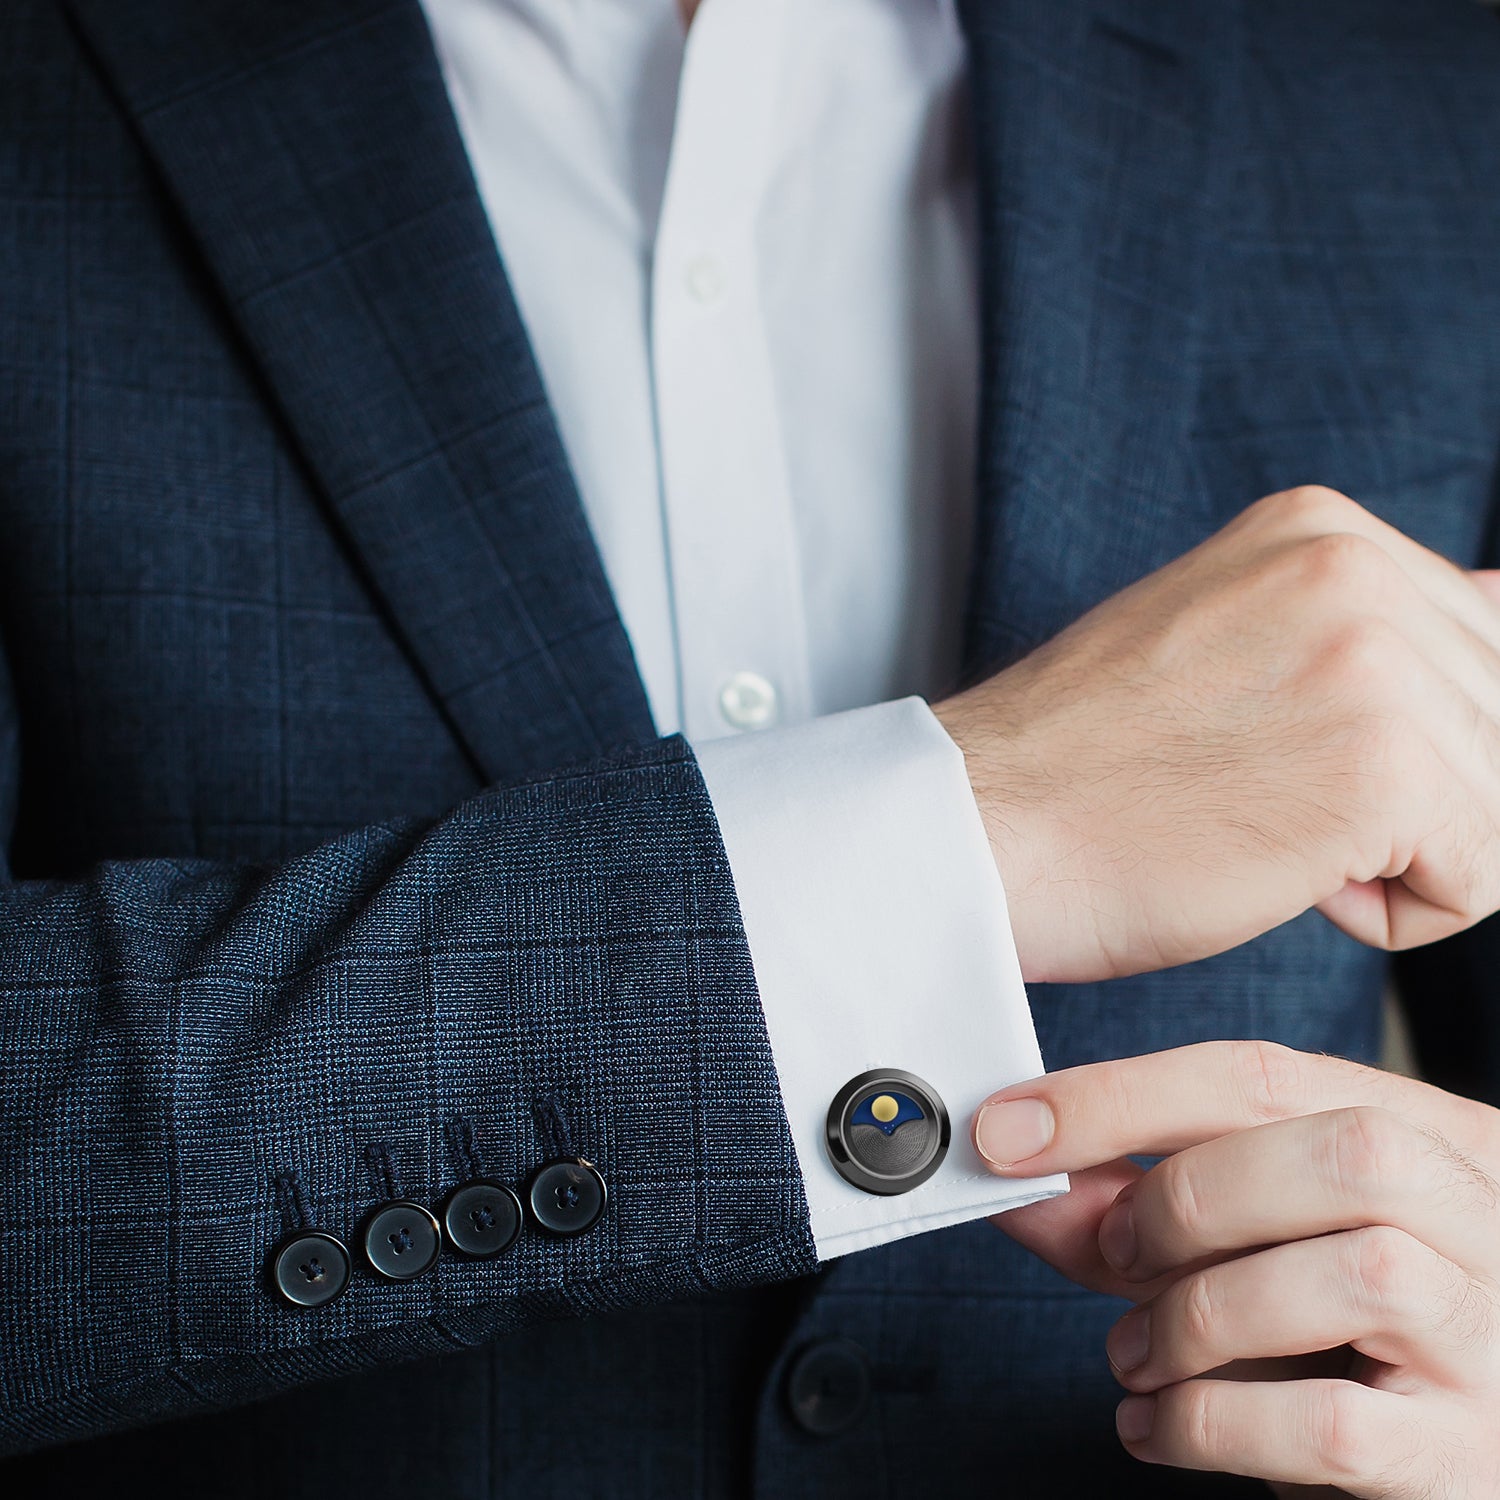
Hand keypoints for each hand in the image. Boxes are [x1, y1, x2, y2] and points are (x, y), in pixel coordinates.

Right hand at [933, 486, 1499, 981]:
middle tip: (1268, 806)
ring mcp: (1376, 659)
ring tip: (1266, 835)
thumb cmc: (1083, 772)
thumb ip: (1373, 622)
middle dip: (1416, 801)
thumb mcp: (1229, 641)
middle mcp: (1360, 567)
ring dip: (1402, 856)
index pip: (1484, 650)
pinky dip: (1394, 911)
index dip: (1408, 745)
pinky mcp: (1384, 765)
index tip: (1296, 767)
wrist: (976, 831)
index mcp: (1320, 528)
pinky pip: (1482, 879)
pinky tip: (1283, 875)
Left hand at [972, 1041, 1499, 1496]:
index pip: (1269, 1075)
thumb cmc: (1338, 1335)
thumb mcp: (1241, 1246)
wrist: (1450, 1454)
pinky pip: (1334, 1426)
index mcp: (1428, 1137)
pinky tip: (1161, 1427)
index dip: (1122, 1094)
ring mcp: (1494, 1339)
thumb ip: (1136, 1205)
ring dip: (1199, 1315)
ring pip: (1361, 1276)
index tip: (1009, 1129)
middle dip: (1190, 1198)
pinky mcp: (1470, 1457)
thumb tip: (1016, 1167)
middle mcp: (1484, 1220)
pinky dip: (1211, 1422)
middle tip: (1118, 1253)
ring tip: (1137, 1356)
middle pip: (1345, 1153)